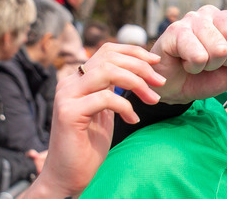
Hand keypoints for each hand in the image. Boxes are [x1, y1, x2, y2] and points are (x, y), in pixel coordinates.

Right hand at [31, 43, 165, 196]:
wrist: (68, 175)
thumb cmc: (89, 144)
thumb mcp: (105, 110)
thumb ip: (113, 88)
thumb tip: (140, 69)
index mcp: (78, 79)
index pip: (106, 51)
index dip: (134, 52)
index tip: (156, 61)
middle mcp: (69, 83)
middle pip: (109, 58)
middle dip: (141, 67)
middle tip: (160, 83)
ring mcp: (66, 97)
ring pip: (107, 72)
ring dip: (137, 83)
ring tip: (152, 100)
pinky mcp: (68, 113)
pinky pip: (105, 98)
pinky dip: (125, 106)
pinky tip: (132, 119)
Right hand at [150, 5, 226, 103]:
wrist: (173, 88)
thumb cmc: (206, 76)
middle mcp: (214, 13)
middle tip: (213, 62)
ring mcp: (194, 19)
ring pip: (219, 49)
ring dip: (209, 65)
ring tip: (197, 62)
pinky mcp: (176, 30)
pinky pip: (199, 56)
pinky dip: (194, 67)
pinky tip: (185, 62)